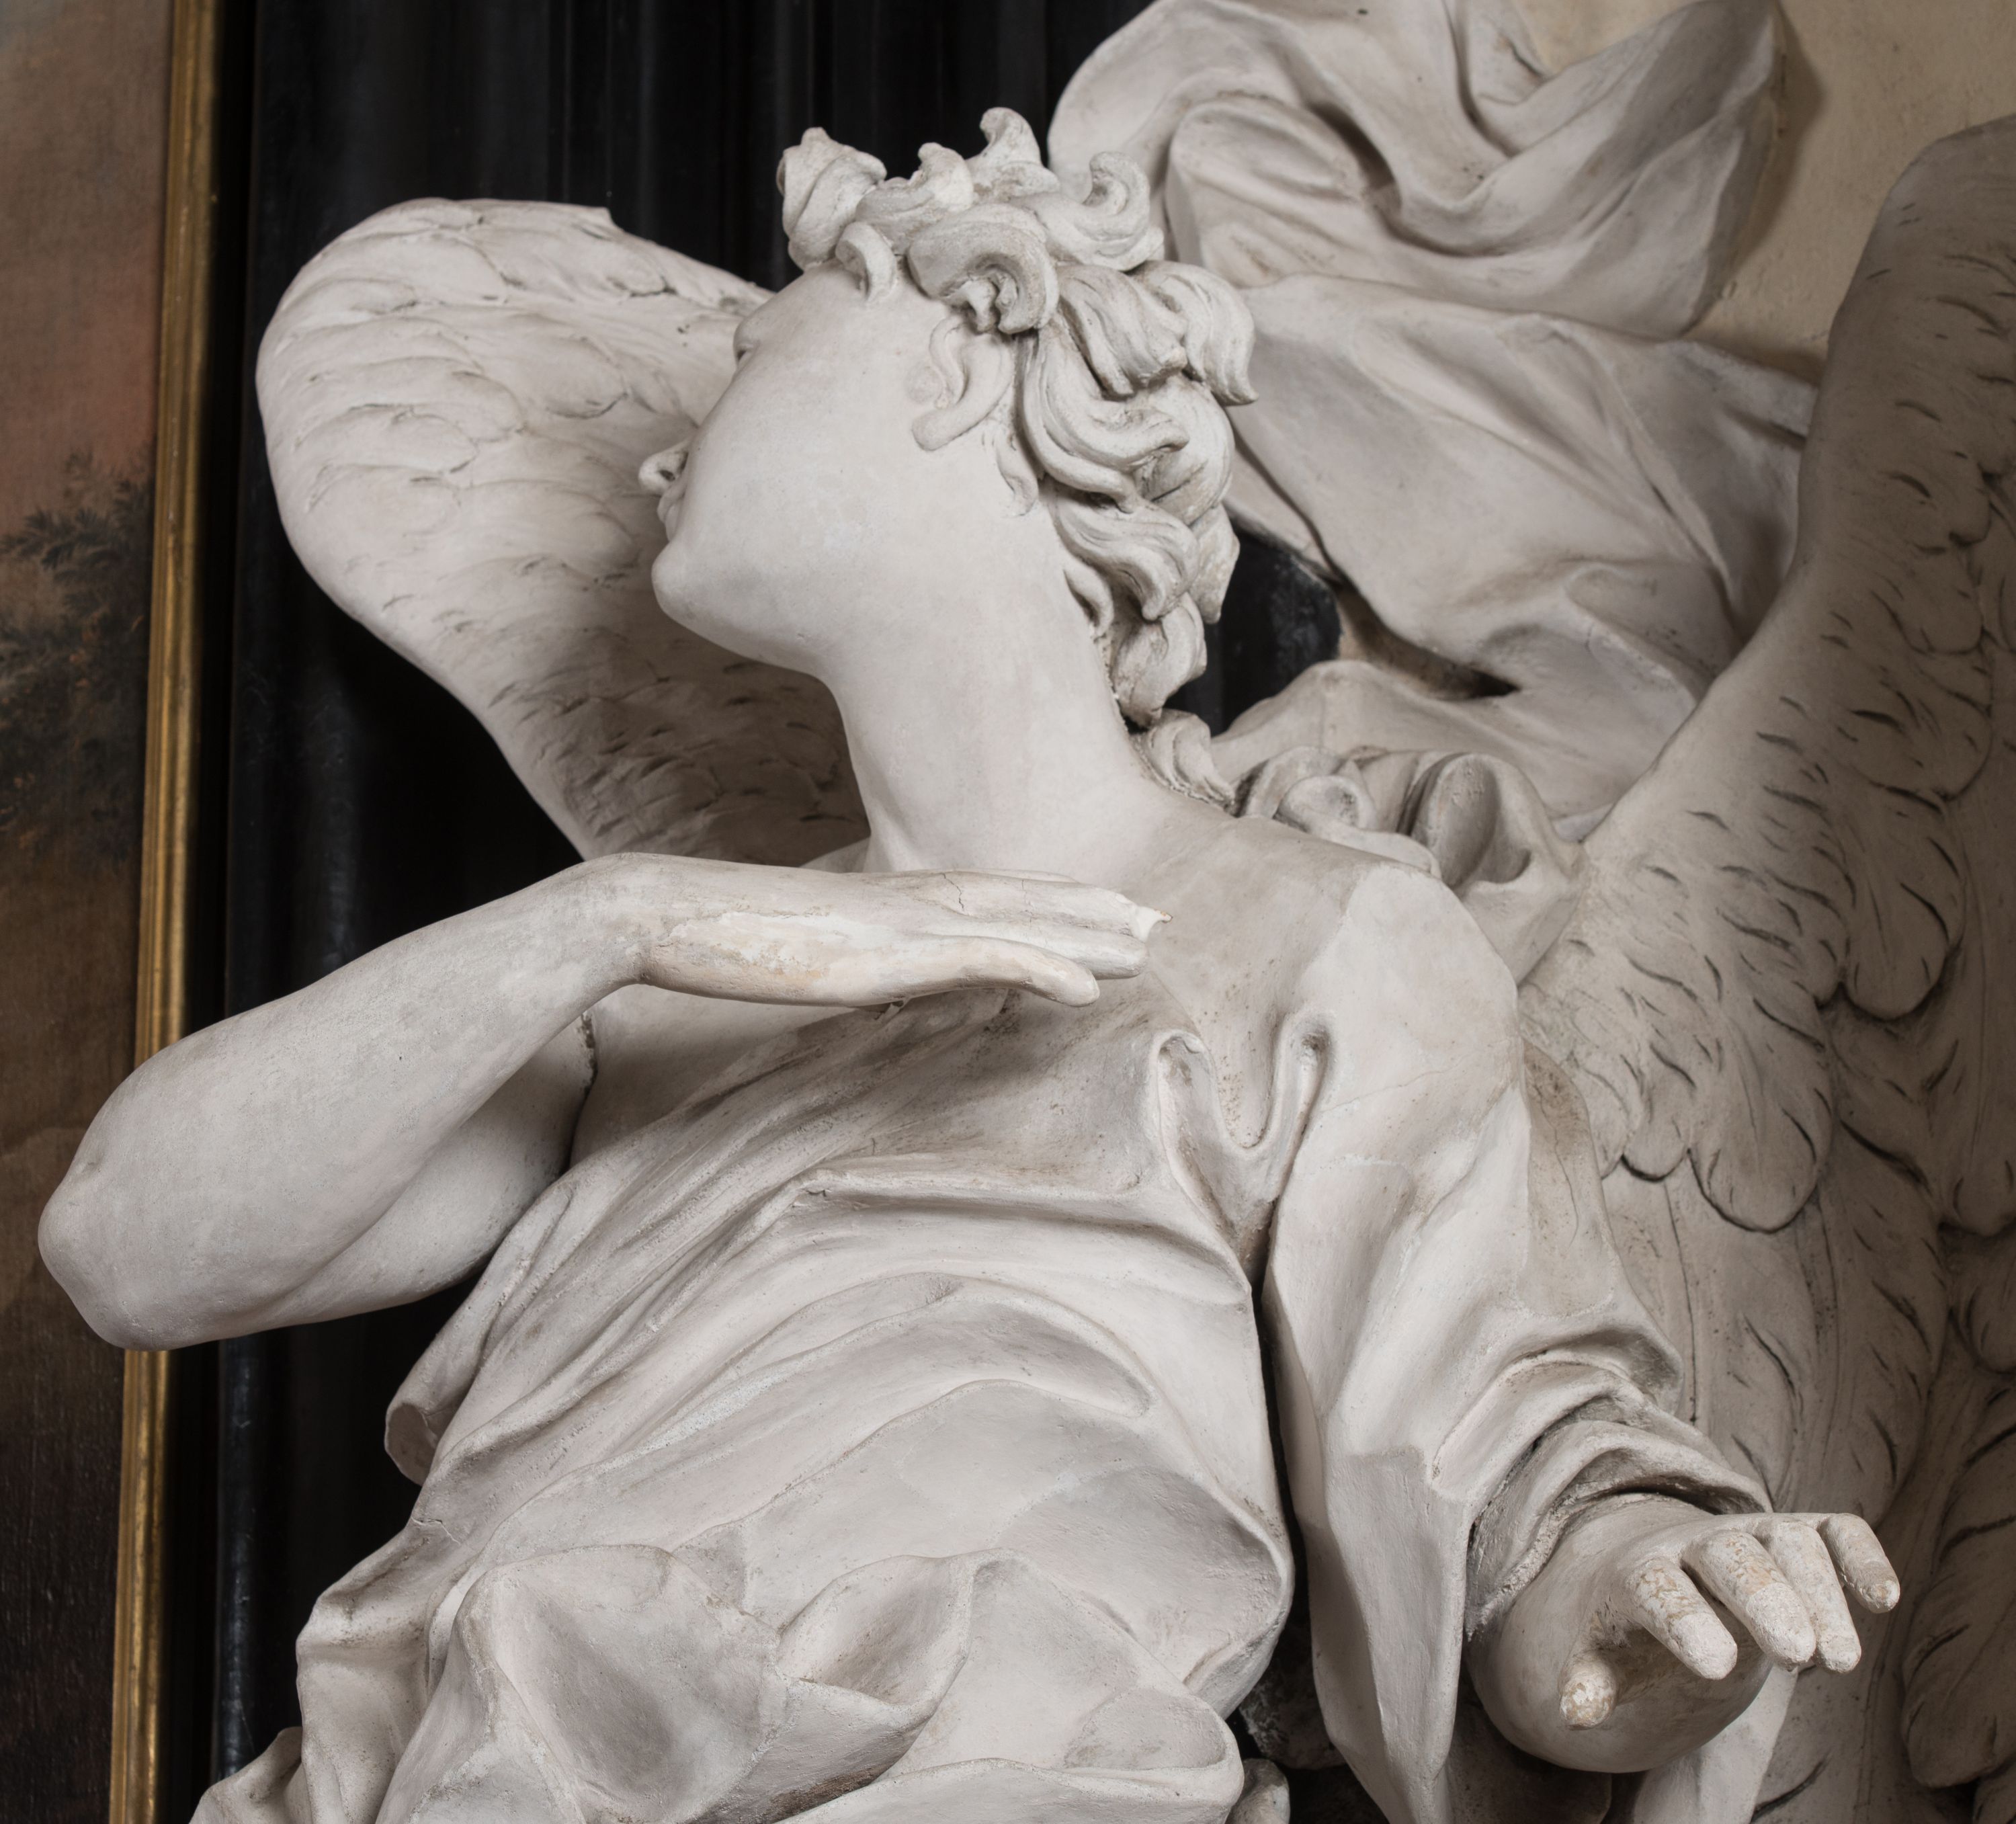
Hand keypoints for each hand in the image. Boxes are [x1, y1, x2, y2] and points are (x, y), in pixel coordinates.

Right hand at [593, 854, 1164, 1007]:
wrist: (667, 913)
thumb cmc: (723, 934)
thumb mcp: (804, 948)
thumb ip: (853, 957)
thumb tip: (884, 979)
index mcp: (889, 900)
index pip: (988, 896)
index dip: (1051, 900)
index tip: (1102, 909)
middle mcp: (907, 902)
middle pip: (1018, 902)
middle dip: (1090, 911)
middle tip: (1156, 920)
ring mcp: (901, 924)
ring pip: (1015, 926)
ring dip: (1086, 937)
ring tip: (1148, 947)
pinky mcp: (886, 954)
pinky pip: (983, 963)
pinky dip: (1043, 969)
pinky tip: (1090, 989)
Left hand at [1470, 1496, 1898, 1773]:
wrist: (1666, 1573)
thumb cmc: (1637, 1630)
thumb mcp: (1605, 1654)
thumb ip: (1591, 1680)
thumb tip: (1574, 1712)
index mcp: (1639, 1571)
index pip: (1657, 1585)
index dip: (1685, 1620)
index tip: (1717, 1667)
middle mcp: (1697, 1543)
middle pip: (1730, 1555)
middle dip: (1766, 1599)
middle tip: (1798, 1657)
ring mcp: (1752, 1534)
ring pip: (1789, 1541)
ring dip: (1822, 1595)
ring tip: (1840, 1665)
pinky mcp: (1802, 1534)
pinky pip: (1836, 1530)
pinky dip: (1863, 1555)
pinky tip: (1884, 1599)